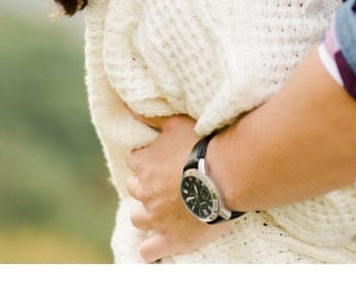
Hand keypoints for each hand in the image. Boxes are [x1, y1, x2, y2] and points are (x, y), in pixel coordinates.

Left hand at [125, 113, 227, 260]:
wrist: (228, 174)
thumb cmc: (205, 146)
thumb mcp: (177, 123)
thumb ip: (152, 117)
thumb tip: (128, 106)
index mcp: (145, 163)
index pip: (135, 161)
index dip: (147, 160)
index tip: (161, 160)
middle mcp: (145, 191)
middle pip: (135, 189)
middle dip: (146, 187)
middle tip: (167, 183)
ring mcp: (155, 217)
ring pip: (138, 218)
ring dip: (146, 215)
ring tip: (163, 211)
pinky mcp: (170, 238)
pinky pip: (150, 250)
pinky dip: (151, 248)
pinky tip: (155, 245)